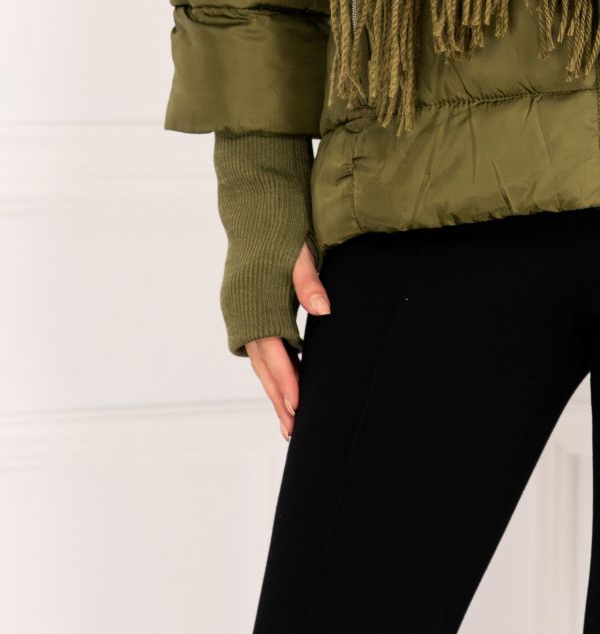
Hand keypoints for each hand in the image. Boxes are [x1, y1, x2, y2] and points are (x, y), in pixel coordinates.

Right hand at [244, 240, 331, 439]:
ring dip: (275, 386)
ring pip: (259, 359)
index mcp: (256, 303)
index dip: (287, 381)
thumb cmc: (279, 225)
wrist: (253, 204)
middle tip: (293, 430)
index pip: (274, 352)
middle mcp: (243, 313)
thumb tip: (324, 310)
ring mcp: (241, 312)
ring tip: (290, 416)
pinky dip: (272, 365)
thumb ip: (308, 280)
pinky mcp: (245, 308)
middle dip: (279, 397)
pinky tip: (286, 378)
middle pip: (263, 365)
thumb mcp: (298, 249)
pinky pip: (259, 345)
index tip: (299, 407)